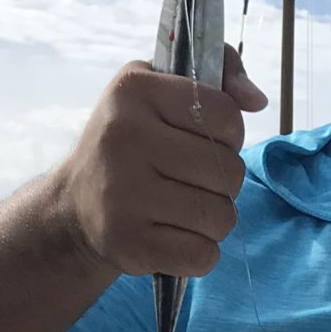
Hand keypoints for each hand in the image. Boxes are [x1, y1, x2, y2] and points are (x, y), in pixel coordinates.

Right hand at [50, 46, 268, 280]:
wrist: (74, 205)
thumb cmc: (132, 143)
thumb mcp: (159, 89)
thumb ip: (218, 75)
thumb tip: (257, 100)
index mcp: (135, 90)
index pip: (225, 114)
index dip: (228, 134)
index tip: (202, 141)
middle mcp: (124, 137)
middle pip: (228, 170)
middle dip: (223, 183)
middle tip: (193, 182)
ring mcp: (123, 193)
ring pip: (221, 216)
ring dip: (215, 220)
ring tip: (185, 211)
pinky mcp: (128, 242)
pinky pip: (203, 256)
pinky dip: (201, 254)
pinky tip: (176, 238)